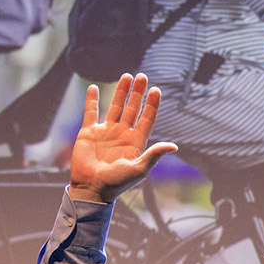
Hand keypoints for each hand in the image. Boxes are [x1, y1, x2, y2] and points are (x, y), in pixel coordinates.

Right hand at [68, 73, 177, 203]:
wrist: (92, 188)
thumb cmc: (117, 183)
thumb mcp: (139, 169)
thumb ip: (154, 155)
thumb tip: (174, 146)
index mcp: (136, 142)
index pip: (147, 119)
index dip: (152, 105)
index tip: (156, 90)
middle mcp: (122, 134)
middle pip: (132, 108)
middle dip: (138, 93)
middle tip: (143, 76)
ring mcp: (106, 132)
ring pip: (114, 106)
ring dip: (120, 91)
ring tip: (127, 76)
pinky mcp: (88, 132)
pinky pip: (90, 112)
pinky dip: (91, 100)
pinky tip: (93, 87)